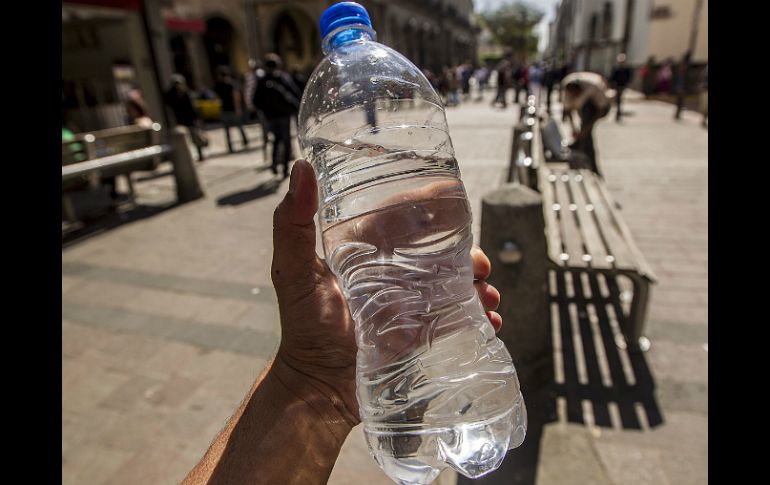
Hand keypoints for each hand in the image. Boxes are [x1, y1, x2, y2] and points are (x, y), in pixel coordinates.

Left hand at [270, 160, 502, 425]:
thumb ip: (292, 225)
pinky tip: (488, 320)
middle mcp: (390, 269)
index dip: (431, 206)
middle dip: (467, 250)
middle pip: (438, 248)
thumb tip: (301, 167)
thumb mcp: (294, 271)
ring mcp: (409, 300)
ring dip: (478, 283)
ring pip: (454, 280)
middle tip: (481, 264)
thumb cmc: (303, 327)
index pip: (403, 217)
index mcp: (365, 248)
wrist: (319, 387)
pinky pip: (456, 315)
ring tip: (488, 296)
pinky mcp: (421, 329)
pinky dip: (478, 315)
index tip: (455, 200)